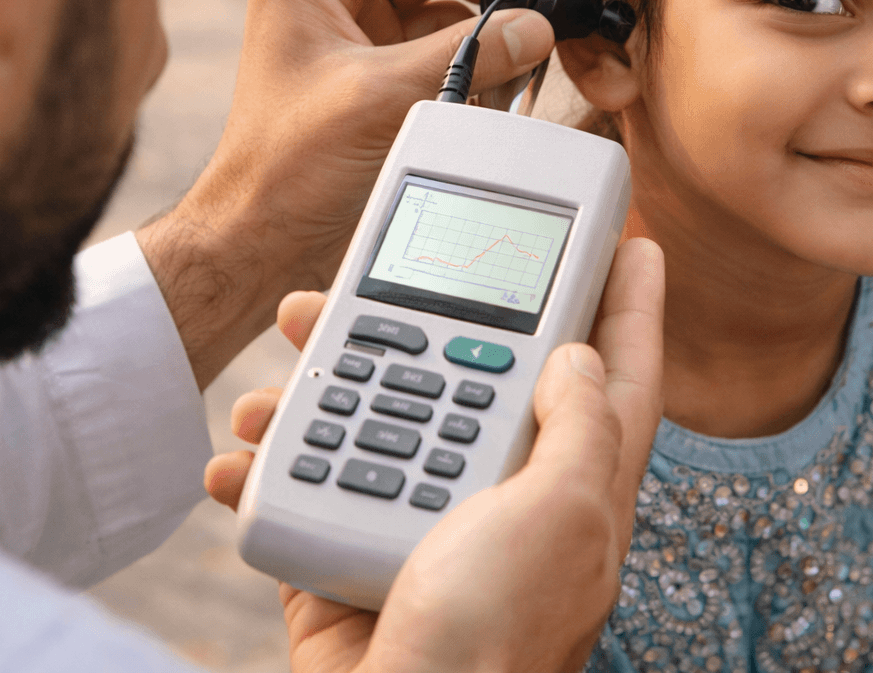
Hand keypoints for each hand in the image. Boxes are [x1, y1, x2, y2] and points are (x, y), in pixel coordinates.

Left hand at [138, 0, 561, 387]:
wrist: (261, 227)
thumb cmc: (291, 164)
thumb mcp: (381, 101)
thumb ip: (465, 56)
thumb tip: (539, 28)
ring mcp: (352, 3)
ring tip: (534, 24)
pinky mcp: (375, 41)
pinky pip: (441, 15)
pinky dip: (477, 32)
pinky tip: (505, 59)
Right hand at [206, 238, 665, 672]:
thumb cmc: (494, 640)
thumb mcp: (561, 517)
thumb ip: (578, 427)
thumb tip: (577, 356)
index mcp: (574, 484)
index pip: (621, 376)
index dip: (629, 306)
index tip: (633, 240)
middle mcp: (508, 495)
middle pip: (478, 372)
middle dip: (424, 310)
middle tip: (375, 267)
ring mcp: (430, 523)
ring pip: (383, 413)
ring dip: (324, 375)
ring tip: (286, 343)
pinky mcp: (356, 554)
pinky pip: (312, 485)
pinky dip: (269, 465)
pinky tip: (239, 452)